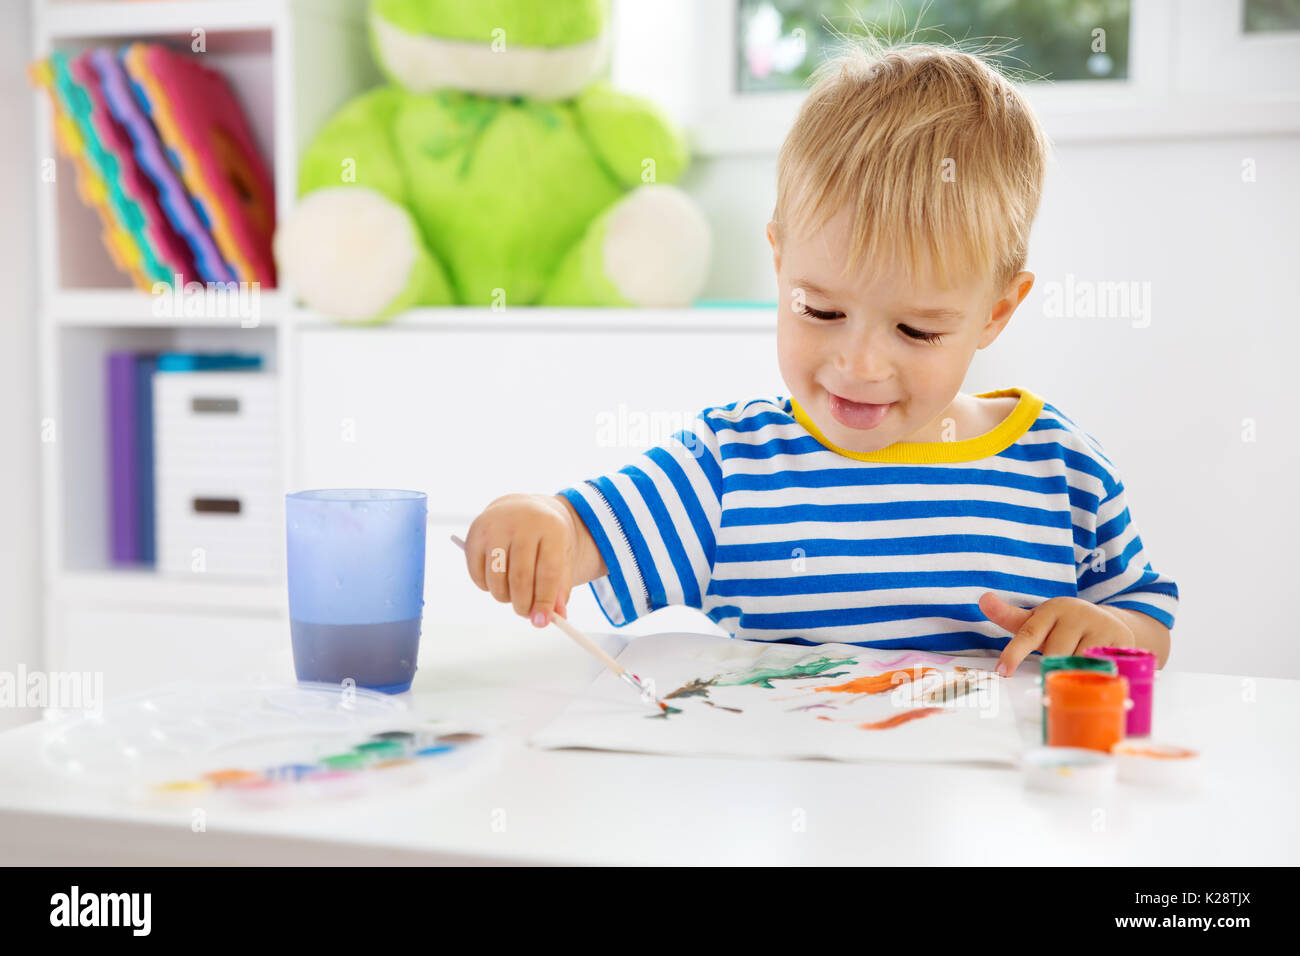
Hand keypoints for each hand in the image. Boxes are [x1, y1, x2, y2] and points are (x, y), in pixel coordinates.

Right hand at [464, 494, 574, 627]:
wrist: (524, 508)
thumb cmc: (547, 538)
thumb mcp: (563, 556)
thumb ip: (561, 587)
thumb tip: (555, 616)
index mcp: (551, 527)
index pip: (548, 572)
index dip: (545, 601)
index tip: (542, 621)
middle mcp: (522, 524)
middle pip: (520, 577)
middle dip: (523, 604)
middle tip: (526, 613)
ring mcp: (495, 527)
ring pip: (497, 579)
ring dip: (504, 597)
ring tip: (514, 594)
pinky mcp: (475, 534)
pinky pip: (477, 575)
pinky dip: (487, 587)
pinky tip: (498, 580)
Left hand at [978, 592, 1135, 676]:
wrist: (1107, 623)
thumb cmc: (1062, 627)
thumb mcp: (1037, 621)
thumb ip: (1009, 616)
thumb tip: (983, 599)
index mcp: (1053, 609)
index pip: (1028, 633)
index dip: (1014, 653)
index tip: (1002, 672)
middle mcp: (1077, 614)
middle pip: (1055, 655)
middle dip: (1052, 668)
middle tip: (1055, 672)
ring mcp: (1101, 626)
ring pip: (1079, 663)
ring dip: (1074, 674)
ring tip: (1077, 672)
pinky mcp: (1122, 641)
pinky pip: (1103, 668)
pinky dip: (1096, 676)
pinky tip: (1095, 677)